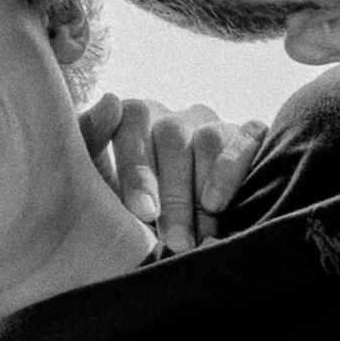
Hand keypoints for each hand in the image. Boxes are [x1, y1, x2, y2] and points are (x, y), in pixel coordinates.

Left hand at [81, 93, 266, 253]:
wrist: (167, 232)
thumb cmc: (122, 206)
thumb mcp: (96, 180)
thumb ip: (91, 139)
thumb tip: (111, 100)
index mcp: (133, 118)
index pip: (132, 125)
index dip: (139, 170)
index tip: (143, 213)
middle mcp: (172, 118)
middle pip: (172, 138)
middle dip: (174, 196)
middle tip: (175, 240)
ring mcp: (210, 125)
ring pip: (208, 140)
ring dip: (203, 192)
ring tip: (199, 235)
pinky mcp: (245, 137)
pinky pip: (248, 139)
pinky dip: (233, 169)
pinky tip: (218, 203)